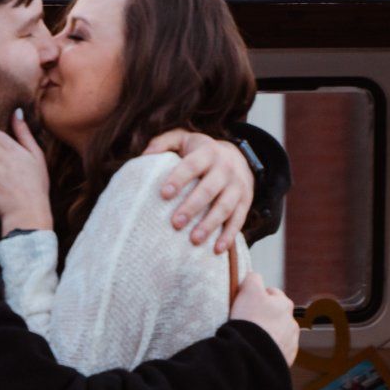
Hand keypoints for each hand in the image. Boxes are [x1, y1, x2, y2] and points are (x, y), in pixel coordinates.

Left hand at [147, 130, 253, 254]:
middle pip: (209, 189)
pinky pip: (239, 220)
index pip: (192, 165)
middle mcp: (225, 168)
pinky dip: (229, 235)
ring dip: (210, 224)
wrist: (240, 157)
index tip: (164, 194)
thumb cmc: (201, 152)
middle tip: (175, 223)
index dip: (179, 178)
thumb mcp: (184, 140)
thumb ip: (163, 143)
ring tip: (194, 240)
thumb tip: (144, 156)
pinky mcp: (245, 202)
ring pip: (225, 207)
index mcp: (208, 153)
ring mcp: (238, 186)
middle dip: (192, 207)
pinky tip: (216, 249)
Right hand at [229, 271, 297, 365]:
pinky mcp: (286, 358)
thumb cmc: (250, 320)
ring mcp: (290, 342)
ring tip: (252, 338)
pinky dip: (269, 349)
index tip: (246, 303)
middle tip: (247, 321)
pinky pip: (276, 351)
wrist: (251, 355)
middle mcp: (292, 322)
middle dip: (264, 316)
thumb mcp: (249, 290)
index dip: (256, 296)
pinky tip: (257, 350)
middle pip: (275, 314)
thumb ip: (252, 278)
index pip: (271, 293)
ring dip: (267, 334)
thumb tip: (253, 276)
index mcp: (285, 304)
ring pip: (277, 333)